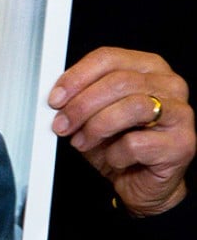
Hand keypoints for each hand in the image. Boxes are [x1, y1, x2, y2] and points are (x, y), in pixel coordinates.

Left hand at [48, 47, 194, 215]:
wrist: (141, 182)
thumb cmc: (119, 142)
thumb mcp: (93, 113)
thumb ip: (80, 96)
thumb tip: (57, 94)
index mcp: (147, 67)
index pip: (108, 58)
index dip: (77, 77)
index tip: (56, 98)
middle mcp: (169, 84)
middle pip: (118, 82)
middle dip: (82, 105)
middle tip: (62, 124)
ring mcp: (181, 113)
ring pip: (131, 107)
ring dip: (96, 127)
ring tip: (81, 142)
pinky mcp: (183, 144)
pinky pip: (137, 143)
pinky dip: (115, 153)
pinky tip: (114, 158)